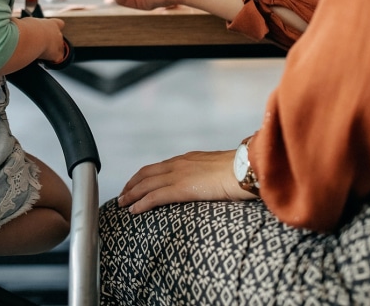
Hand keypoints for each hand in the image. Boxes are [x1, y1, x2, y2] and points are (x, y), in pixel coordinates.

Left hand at [117, 150, 255, 212]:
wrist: (246, 168)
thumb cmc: (241, 171)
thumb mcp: (220, 170)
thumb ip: (209, 175)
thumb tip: (210, 184)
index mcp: (188, 159)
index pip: (158, 166)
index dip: (143, 176)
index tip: (135, 184)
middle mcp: (179, 163)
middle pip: (146, 173)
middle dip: (132, 184)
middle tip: (122, 195)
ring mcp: (179, 174)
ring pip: (146, 184)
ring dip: (132, 194)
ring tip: (122, 204)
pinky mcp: (181, 188)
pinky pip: (155, 196)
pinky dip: (142, 203)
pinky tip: (134, 210)